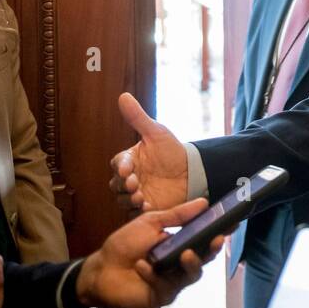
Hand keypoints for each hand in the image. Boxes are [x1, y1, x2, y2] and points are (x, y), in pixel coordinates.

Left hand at [74, 197, 221, 307]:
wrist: (101, 270)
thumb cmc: (125, 245)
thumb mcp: (151, 223)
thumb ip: (177, 215)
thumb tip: (204, 202)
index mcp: (181, 243)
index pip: (205, 237)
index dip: (220, 231)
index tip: (233, 222)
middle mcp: (181, 263)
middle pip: (205, 258)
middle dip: (213, 249)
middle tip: (216, 240)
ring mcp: (173, 280)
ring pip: (193, 275)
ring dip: (192, 264)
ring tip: (185, 254)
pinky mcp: (162, 296)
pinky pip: (166, 286)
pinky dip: (153, 275)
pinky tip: (142, 266)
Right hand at [107, 92, 187, 211]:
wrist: (192, 172)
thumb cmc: (172, 151)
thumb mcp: (156, 132)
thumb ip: (138, 117)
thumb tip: (123, 96)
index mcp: (129, 160)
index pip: (117, 163)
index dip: (120, 166)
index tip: (127, 168)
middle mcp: (129, 178)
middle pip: (116, 184)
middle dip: (123, 184)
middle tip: (135, 183)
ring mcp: (136, 193)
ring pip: (122, 199)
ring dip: (128, 199)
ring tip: (139, 197)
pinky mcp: (146, 207)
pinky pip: (135, 212)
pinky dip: (138, 211)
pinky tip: (146, 208)